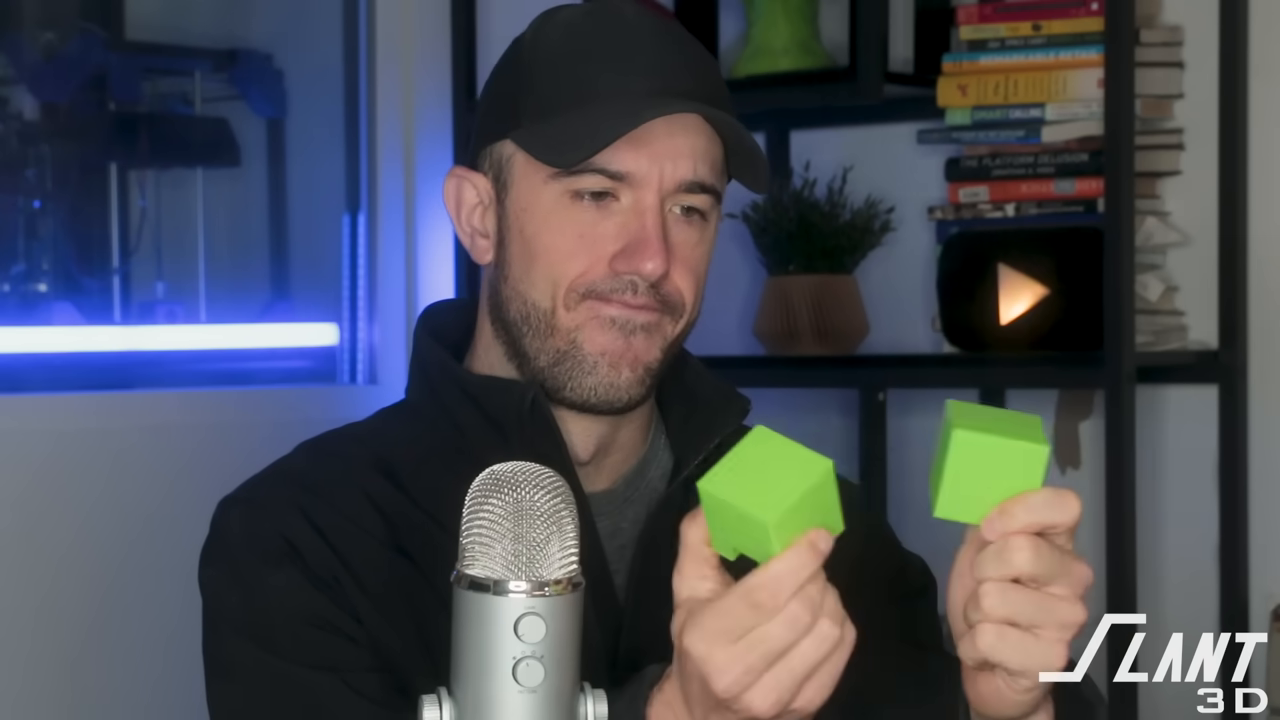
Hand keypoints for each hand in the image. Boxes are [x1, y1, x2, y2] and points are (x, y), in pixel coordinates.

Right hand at [648, 508, 855, 719]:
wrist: (703, 714)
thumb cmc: (696, 643)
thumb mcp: (686, 591)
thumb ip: (699, 541)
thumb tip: (717, 500)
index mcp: (707, 639)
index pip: (766, 594)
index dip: (800, 559)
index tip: (818, 534)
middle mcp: (740, 674)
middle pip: (803, 610)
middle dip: (816, 574)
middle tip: (811, 559)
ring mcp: (776, 698)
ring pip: (828, 630)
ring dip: (830, 597)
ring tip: (815, 587)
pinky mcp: (806, 708)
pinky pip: (842, 653)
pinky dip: (841, 624)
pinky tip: (823, 615)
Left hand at [946, 487, 1093, 719]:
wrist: (989, 665)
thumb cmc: (988, 598)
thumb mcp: (981, 551)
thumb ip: (989, 522)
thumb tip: (983, 486)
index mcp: (1060, 543)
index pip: (1065, 505)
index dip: (1018, 512)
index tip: (990, 530)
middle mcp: (1076, 578)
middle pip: (1020, 551)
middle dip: (981, 571)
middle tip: (985, 588)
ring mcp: (1069, 621)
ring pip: (994, 598)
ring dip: (974, 613)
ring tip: (988, 621)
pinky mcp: (1053, 660)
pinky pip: (989, 638)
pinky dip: (973, 646)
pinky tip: (990, 650)